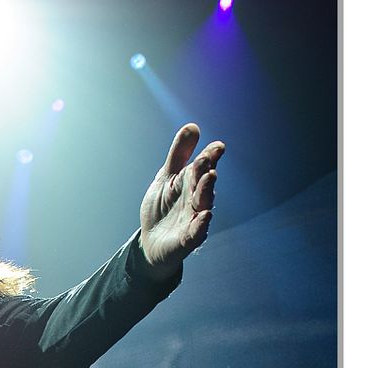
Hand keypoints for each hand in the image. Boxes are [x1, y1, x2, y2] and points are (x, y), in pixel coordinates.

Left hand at [138, 124, 224, 280]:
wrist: (151, 241)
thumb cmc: (162, 207)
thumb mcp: (166, 177)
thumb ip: (178, 154)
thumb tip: (193, 126)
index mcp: (190, 182)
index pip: (203, 166)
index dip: (210, 156)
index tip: (217, 146)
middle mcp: (196, 198)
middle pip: (203, 183)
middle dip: (206, 171)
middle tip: (207, 160)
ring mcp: (194, 218)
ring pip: (204, 204)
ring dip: (207, 191)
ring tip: (210, 178)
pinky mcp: (188, 239)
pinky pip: (198, 231)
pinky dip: (202, 224)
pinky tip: (205, 215)